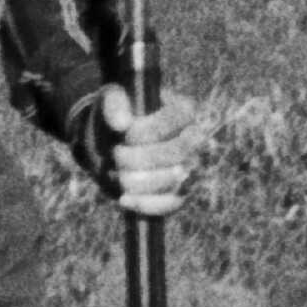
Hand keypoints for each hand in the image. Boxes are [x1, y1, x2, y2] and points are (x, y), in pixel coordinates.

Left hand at [96, 87, 204, 220]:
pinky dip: (145, 204)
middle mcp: (195, 140)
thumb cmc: (119, 116)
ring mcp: (191, 167)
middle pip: (175, 153)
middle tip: (115, 153)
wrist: (116, 143)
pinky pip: (171, 204)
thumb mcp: (111, 101)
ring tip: (115, 173)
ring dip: (136, 180)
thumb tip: (121, 124)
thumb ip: (114, 105)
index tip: (123, 133)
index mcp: (184, 110)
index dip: (147, 130)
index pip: (175, 120)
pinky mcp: (181, 193)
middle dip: (138, 157)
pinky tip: (124, 199)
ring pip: (172, 181)